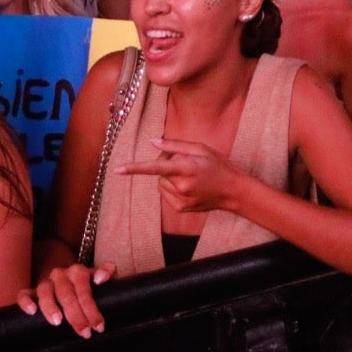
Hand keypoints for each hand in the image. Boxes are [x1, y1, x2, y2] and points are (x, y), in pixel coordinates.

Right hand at [18, 263, 114, 338]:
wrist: (67, 275)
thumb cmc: (87, 282)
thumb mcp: (100, 276)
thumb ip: (107, 272)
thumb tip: (101, 277)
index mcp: (77, 271)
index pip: (84, 290)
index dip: (91, 309)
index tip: (98, 326)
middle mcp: (60, 274)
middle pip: (66, 294)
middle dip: (76, 316)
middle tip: (84, 332)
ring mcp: (45, 282)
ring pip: (44, 292)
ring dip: (51, 307)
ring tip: (58, 322)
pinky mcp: (31, 291)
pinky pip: (24, 294)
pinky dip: (26, 301)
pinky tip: (32, 311)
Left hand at [119, 138, 243, 213]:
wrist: (233, 191)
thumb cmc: (219, 166)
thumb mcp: (201, 149)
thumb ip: (175, 146)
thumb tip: (153, 142)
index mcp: (187, 168)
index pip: (156, 167)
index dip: (135, 168)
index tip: (118, 169)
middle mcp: (182, 186)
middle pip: (159, 172)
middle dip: (165, 165)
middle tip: (184, 162)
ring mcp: (181, 199)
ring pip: (161, 183)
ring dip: (169, 177)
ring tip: (189, 175)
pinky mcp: (180, 208)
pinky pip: (166, 193)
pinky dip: (172, 187)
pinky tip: (189, 186)